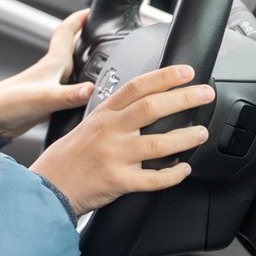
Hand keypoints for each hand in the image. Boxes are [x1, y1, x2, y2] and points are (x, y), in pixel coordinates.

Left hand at [0, 10, 93, 141]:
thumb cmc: (9, 103)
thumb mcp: (45, 97)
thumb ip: (69, 94)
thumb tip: (91, 89)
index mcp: (52, 63)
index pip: (66, 32)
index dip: (79, 19)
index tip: (91, 11)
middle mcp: (51, 71)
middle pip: (70, 48)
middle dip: (84, 38)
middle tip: (99, 32)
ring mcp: (48, 85)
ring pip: (69, 68)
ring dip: (82, 61)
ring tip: (97, 59)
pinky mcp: (46, 102)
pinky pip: (67, 89)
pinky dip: (78, 87)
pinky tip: (82, 94)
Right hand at [29, 64, 211, 215]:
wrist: (50, 185)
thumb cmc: (71, 156)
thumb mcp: (89, 124)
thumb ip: (116, 113)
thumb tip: (149, 102)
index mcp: (103, 114)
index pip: (137, 87)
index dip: (164, 76)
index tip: (187, 71)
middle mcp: (109, 131)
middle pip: (152, 108)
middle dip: (184, 99)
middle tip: (205, 94)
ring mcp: (114, 156)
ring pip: (158, 144)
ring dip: (185, 137)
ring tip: (201, 133)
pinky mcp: (118, 181)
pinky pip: (153, 179)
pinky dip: (174, 174)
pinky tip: (184, 169)